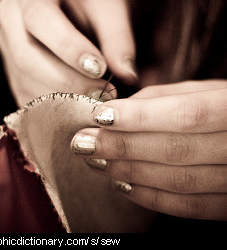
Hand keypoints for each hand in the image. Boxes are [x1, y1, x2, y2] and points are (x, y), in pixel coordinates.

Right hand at [0, 0, 136, 105]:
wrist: (76, 2)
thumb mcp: (111, 7)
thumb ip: (119, 39)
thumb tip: (127, 75)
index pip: (40, 17)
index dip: (68, 47)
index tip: (100, 69)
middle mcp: (10, 17)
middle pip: (27, 57)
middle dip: (67, 81)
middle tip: (104, 93)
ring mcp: (7, 47)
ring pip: (26, 82)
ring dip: (62, 99)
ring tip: (96, 102)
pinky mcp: (14, 71)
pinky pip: (27, 95)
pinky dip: (55, 108)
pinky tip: (80, 108)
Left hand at [71, 80, 226, 220]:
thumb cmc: (222, 105)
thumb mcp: (201, 90)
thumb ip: (162, 97)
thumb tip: (119, 110)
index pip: (186, 114)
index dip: (139, 117)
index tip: (99, 116)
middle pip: (176, 150)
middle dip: (123, 146)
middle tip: (84, 141)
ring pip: (179, 181)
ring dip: (131, 172)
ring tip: (97, 161)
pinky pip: (190, 207)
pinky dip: (152, 197)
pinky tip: (122, 185)